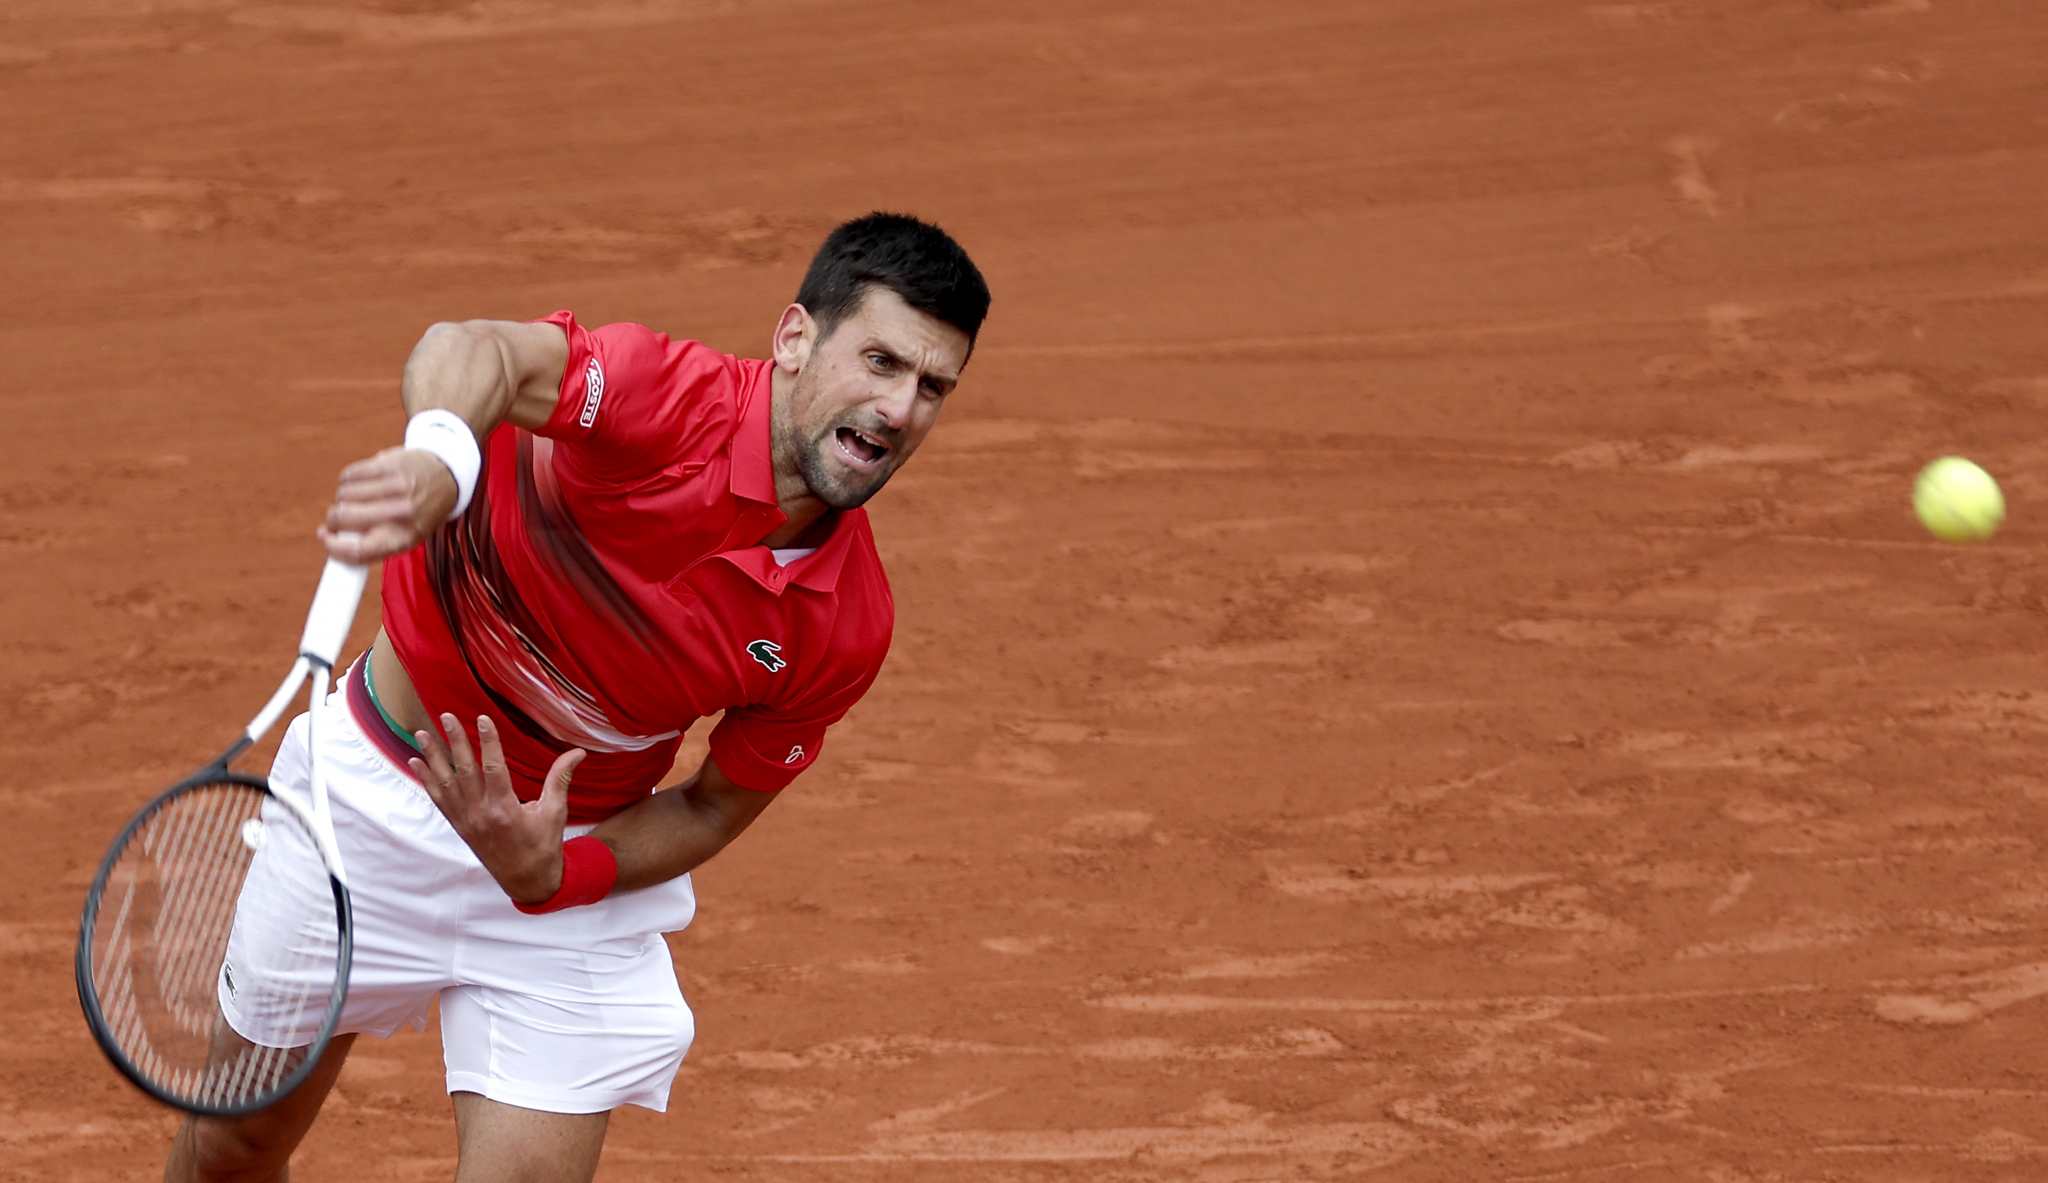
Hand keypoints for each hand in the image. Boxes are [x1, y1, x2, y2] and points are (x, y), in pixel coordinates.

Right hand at [317, 446, 460, 562]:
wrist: (446, 476)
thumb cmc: (420, 511)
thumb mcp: (405, 536)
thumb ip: (371, 543)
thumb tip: (327, 538)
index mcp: (404, 538)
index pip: (358, 551)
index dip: (333, 547)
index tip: (325, 538)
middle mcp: (401, 513)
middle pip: (343, 519)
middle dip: (333, 519)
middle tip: (339, 518)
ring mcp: (394, 486)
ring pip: (343, 494)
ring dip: (342, 498)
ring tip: (358, 498)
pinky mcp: (387, 464)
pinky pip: (348, 475)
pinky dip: (347, 480)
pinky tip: (361, 483)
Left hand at [409, 713, 586, 904]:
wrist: (526, 882)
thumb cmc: (543, 848)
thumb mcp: (555, 813)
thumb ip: (560, 779)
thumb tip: (578, 753)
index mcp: (505, 810)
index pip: (494, 769)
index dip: (488, 742)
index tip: (482, 719)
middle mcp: (480, 814)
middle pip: (464, 771)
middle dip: (455, 742)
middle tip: (446, 717)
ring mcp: (466, 821)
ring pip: (445, 783)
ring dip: (433, 757)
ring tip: (422, 734)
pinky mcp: (459, 826)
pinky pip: (439, 800)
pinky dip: (426, 780)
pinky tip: (416, 763)